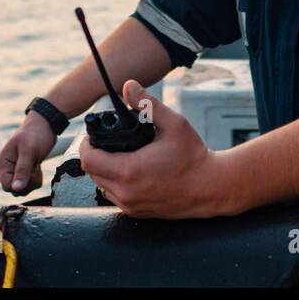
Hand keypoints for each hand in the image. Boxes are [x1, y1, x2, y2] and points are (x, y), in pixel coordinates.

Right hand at [0, 112, 56, 194]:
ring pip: (23, 188)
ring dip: (33, 181)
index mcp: (4, 163)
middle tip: (35, 169)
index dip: (19, 186)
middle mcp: (8, 168)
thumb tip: (16, 189)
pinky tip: (38, 166)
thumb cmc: (36, 134)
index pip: (7, 186)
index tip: (30, 175)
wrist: (46, 124)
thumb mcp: (29, 152)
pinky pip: (29, 184)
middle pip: (15, 190)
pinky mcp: (26, 170)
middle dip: (28, 184)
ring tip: (36, 165)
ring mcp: (16, 170)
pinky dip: (36, 178)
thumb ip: (22, 170)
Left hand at [79, 80, 235, 218]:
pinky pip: (115, 198)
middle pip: (92, 173)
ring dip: (103, 171)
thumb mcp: (174, 124)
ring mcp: (132, 205)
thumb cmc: (194, 157)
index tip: (94, 136)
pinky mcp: (138, 213)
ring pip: (102, 187)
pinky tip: (129, 172)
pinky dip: (116, 184)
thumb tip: (129, 86)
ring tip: (118, 156)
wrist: (212, 187)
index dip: (86, 145)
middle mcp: (126, 192)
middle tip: (107, 143)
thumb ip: (148, 104)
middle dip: (95, 156)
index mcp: (130, 170)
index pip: (88, 160)